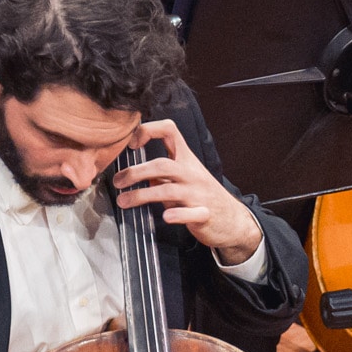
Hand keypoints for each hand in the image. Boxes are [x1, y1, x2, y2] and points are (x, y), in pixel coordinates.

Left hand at [112, 119, 263, 264]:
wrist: (234, 221)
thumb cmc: (202, 196)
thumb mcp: (183, 177)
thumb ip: (161, 172)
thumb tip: (131, 170)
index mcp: (186, 159)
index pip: (169, 130)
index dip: (148, 130)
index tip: (130, 143)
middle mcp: (192, 173)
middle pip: (162, 165)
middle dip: (135, 172)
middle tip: (117, 181)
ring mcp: (200, 194)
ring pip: (168, 190)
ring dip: (142, 195)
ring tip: (123, 201)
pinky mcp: (205, 215)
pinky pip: (190, 213)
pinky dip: (176, 215)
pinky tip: (165, 218)